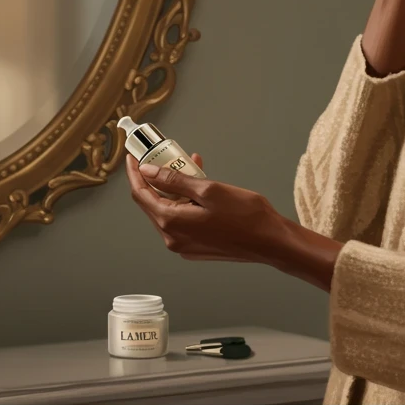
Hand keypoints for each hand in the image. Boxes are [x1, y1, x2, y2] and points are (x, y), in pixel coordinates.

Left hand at [125, 153, 287, 263]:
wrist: (270, 241)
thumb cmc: (246, 216)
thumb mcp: (208, 190)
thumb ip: (174, 181)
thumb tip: (147, 172)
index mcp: (172, 223)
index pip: (141, 195)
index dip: (135, 173)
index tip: (134, 157)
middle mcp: (173, 239)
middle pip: (153, 203)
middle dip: (156, 178)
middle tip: (164, 157)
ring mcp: (184, 245)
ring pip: (169, 210)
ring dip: (175, 188)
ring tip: (191, 167)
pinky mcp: (196, 247)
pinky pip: (182, 220)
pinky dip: (186, 201)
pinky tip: (200, 187)